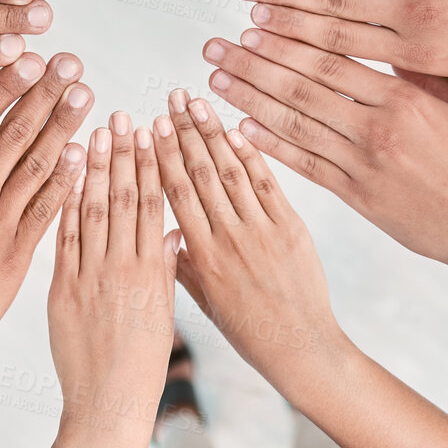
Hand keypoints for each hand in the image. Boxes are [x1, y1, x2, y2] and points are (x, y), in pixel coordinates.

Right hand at [0, 53, 94, 370]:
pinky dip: (68, 179)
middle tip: (73, 64)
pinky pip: (48, 209)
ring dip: (66, 126)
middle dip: (47, 92)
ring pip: (39, 163)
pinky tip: (85, 155)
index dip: (7, 83)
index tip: (32, 59)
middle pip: (17, 130)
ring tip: (86, 97)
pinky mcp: (14, 257)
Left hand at [48, 113, 176, 438]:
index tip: (150, 131)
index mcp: (154, 272)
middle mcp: (124, 269)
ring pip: (93, 212)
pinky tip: (62, 176)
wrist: (109, 406)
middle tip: (120, 115)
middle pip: (125, 199)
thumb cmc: (142, 364)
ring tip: (93, 132)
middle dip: (122, 154)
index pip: (155, 205)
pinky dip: (63, 205)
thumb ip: (163, 269)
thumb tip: (171, 232)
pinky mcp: (62, 292)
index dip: (152, 165)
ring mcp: (91, 278)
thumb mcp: (164, 312)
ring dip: (93, 169)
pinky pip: (62, 240)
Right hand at [151, 92, 344, 383]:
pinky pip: (267, 184)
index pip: (174, 194)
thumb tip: (163, 230)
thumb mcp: (204, 302)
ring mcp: (261, 231)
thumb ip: (182, 264)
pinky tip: (236, 130)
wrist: (298, 347)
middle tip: (169, 100)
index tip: (148, 126)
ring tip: (197, 103)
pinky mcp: (291, 229)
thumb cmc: (248, 330)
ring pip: (231, 171)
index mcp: (202, 257)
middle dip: (182, 133)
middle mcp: (229, 239)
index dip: (161, 156)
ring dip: (213, 134)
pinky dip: (251, 154)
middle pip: (200, 174)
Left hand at [197, 33, 447, 276]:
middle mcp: (379, 126)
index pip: (333, 54)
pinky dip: (271, 145)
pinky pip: (304, 165)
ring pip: (295, 122)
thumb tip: (391, 33)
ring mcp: (365, 164)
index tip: (255, 17)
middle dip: (254, 61)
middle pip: (303, 84)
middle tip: (216, 44)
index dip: (289, 35)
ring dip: (250, 98)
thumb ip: (428, 68)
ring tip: (216, 78)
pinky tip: (241, 127)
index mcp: (405, 95)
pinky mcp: (358, 198)